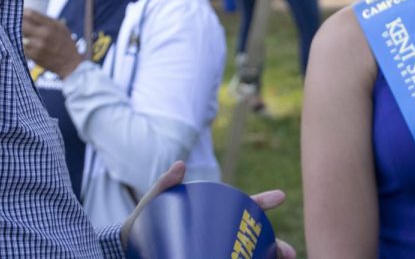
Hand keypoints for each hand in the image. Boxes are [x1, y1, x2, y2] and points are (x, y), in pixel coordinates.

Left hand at [22, 9, 82, 78]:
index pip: (30, 14)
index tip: (18, 13)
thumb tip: (27, 13)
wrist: (70, 63)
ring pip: (19, 36)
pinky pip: (21, 47)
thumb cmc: (65, 43)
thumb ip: (45, 20)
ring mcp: (37, 46)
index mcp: (50, 25)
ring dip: (16, 34)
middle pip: (21, 24)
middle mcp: (43, 34)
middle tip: (14, 23)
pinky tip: (22, 44)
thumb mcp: (60, 27)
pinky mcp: (33, 55)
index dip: (21, 12)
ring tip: (16, 34)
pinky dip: (19, 45)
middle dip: (16, 23)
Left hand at [120, 162, 295, 258]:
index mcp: (212, 218)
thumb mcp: (150, 206)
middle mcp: (220, 239)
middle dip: (277, 248)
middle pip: (257, 243)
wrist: (126, 250)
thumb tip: (180, 164)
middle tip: (288, 253)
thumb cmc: (141, 226)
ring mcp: (217, 252)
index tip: (281, 196)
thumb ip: (163, 186)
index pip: (242, 210)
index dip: (262, 203)